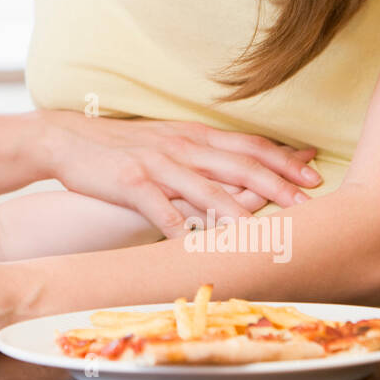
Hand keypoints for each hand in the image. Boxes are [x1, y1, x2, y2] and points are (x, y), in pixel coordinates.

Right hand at [35, 110, 322, 240]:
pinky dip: (181, 227)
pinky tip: (198, 244)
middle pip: (238, 164)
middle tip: (310, 201)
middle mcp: (180, 147)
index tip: (314, 172)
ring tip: (266, 226)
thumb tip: (238, 167)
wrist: (65, 138)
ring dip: (239, 209)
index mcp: (192, 135)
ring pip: (206, 188)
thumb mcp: (165, 140)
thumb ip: (200, 153)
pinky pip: (161, 209)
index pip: (247, 144)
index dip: (282, 158)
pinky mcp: (130, 182)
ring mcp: (156, 164)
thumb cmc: (119, 145)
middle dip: (277, 183)